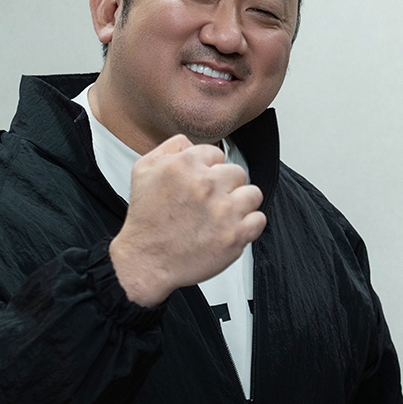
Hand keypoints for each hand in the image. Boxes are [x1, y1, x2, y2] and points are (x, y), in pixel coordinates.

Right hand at [109, 135, 265, 305]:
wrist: (145, 260)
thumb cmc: (145, 219)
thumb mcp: (143, 170)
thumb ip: (170, 148)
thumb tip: (192, 142)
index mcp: (184, 165)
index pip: (217, 153)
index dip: (209, 169)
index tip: (201, 184)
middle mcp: (206, 184)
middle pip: (237, 172)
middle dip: (226, 186)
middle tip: (210, 202)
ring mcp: (223, 210)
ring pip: (253, 194)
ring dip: (240, 204)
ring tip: (223, 215)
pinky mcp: (235, 234)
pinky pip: (259, 219)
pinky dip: (248, 225)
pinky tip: (230, 228)